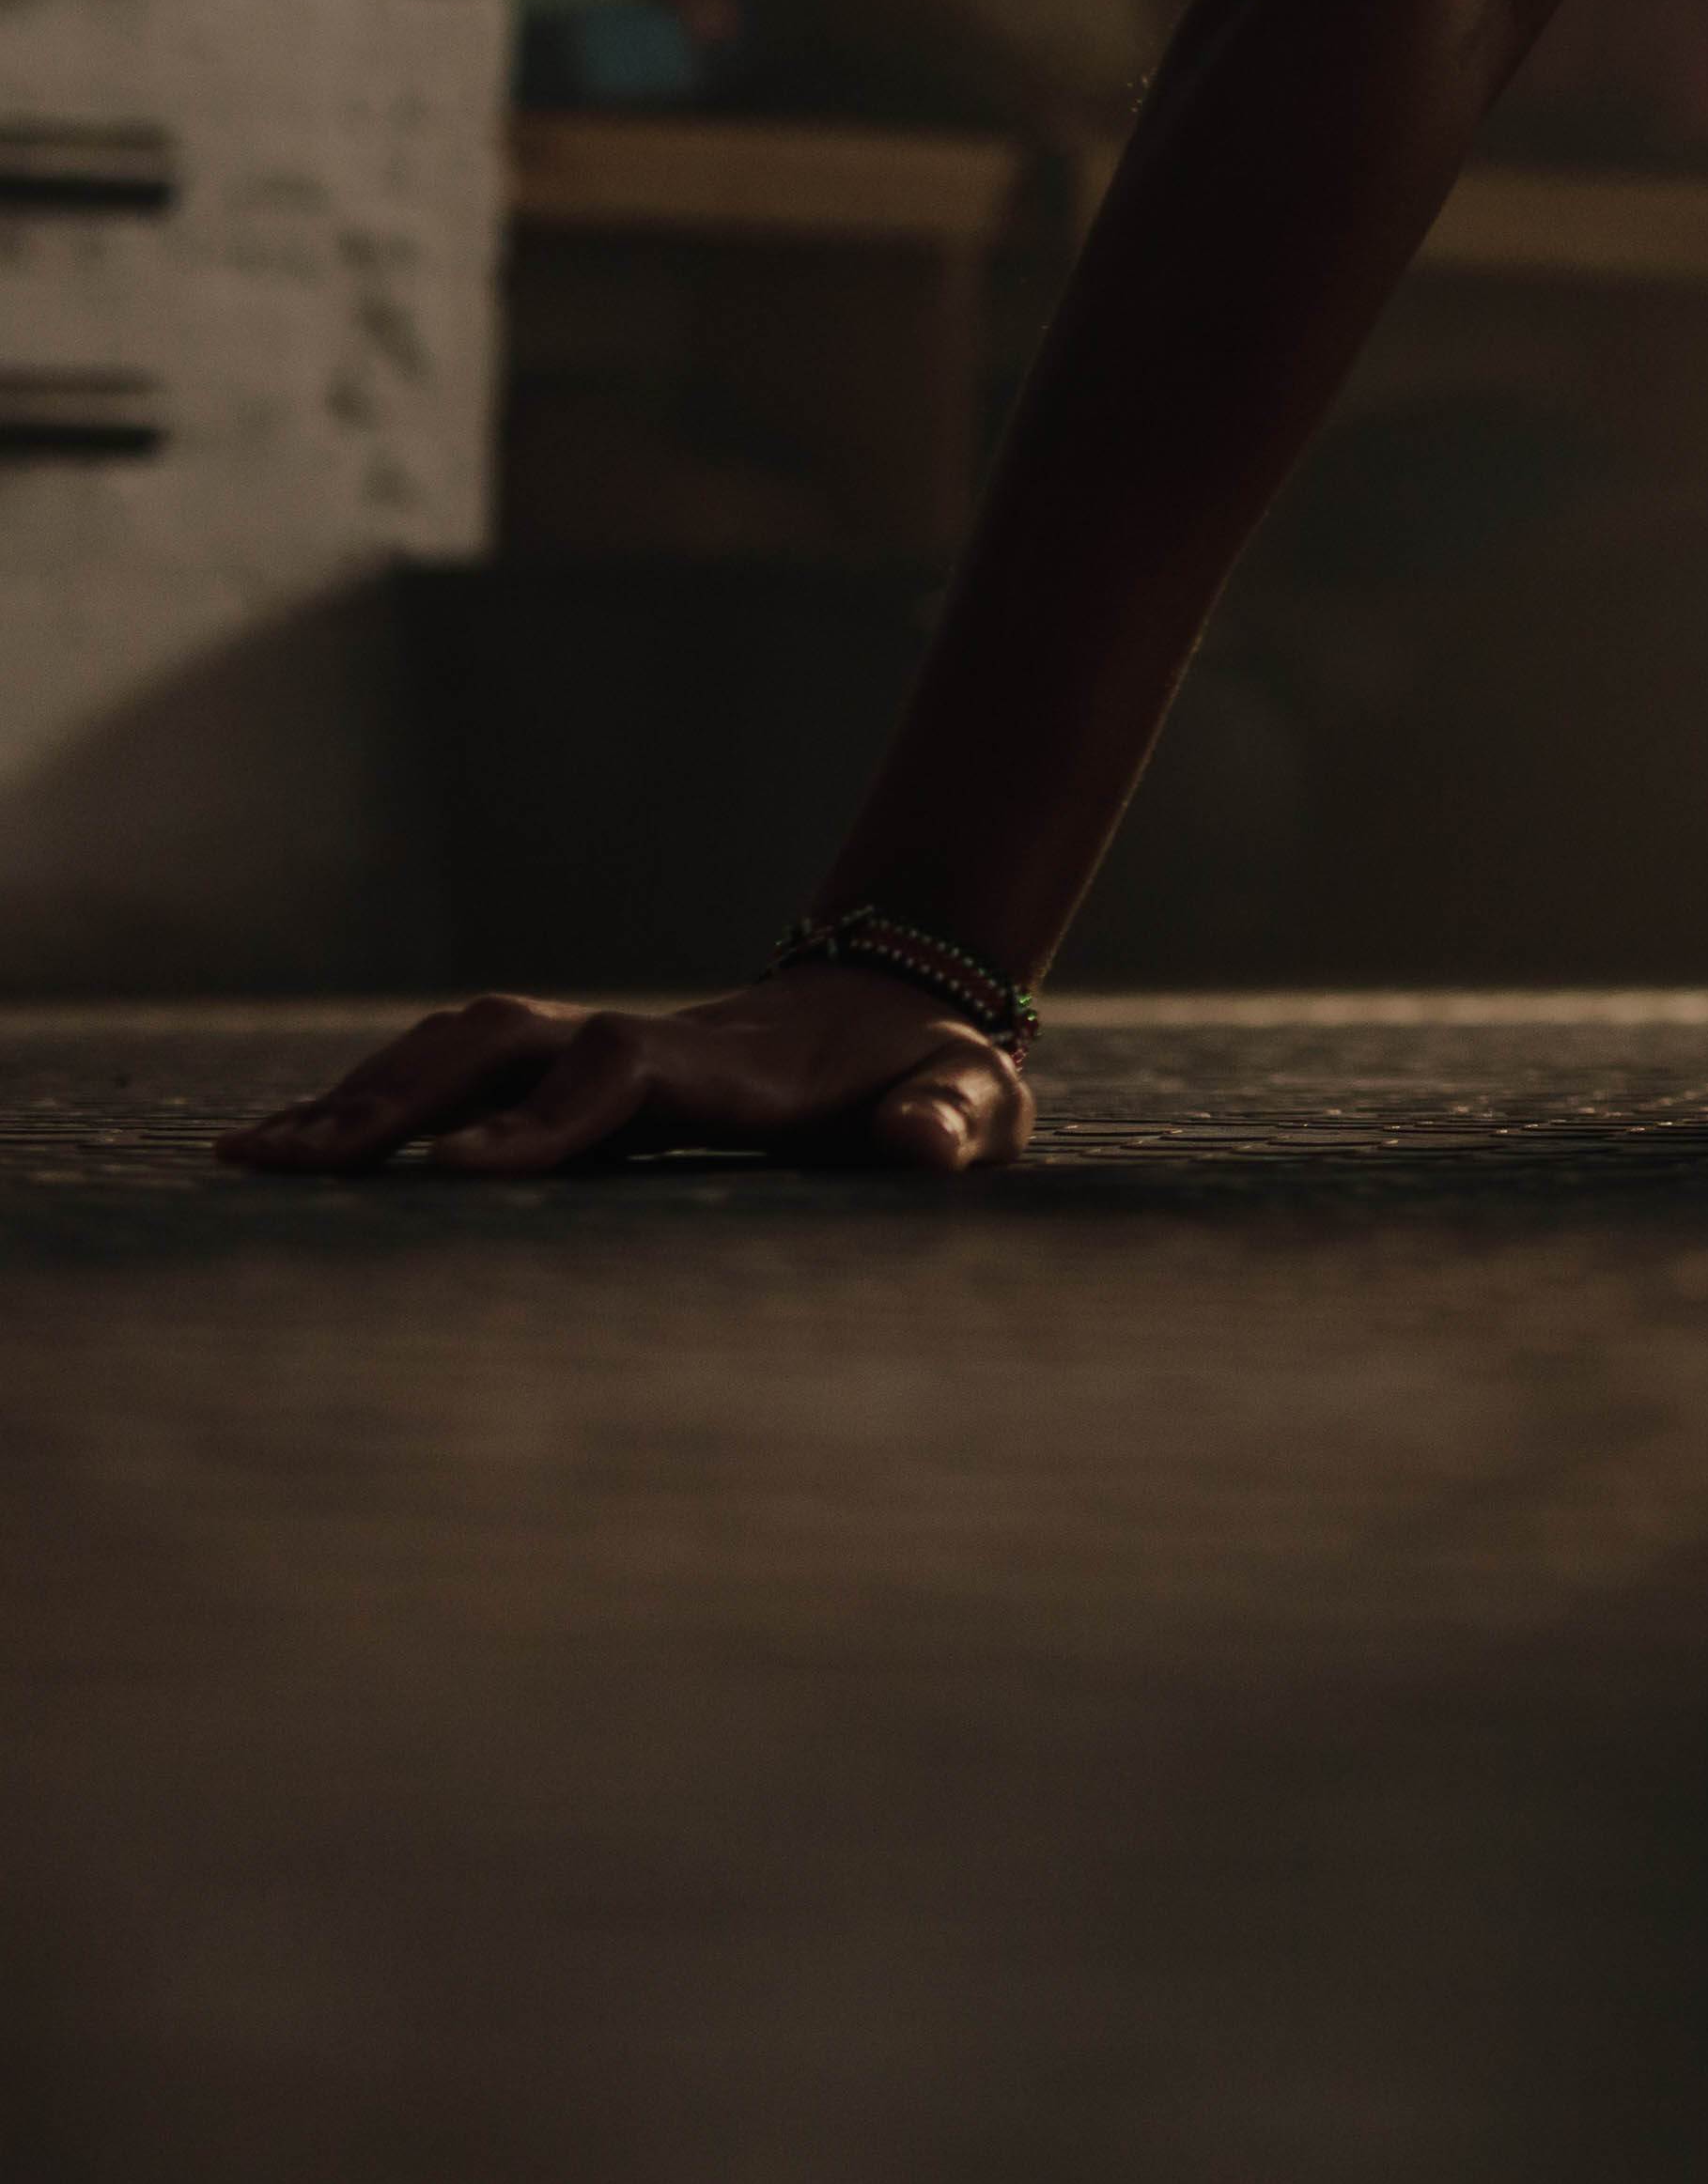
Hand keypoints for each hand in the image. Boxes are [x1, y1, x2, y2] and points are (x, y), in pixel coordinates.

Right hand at [214, 963, 1037, 1178]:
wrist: (902, 1007)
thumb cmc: (938, 1076)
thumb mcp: (975, 1103)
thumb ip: (951, 1122)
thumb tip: (921, 1144)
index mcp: (736, 1068)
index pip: (620, 1077)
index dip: (542, 1121)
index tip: (455, 1176)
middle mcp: (645, 1045)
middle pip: (503, 1046)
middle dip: (398, 1099)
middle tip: (289, 1166)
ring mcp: (600, 1049)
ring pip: (461, 1048)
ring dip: (363, 1094)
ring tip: (255, 1158)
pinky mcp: (571, 1069)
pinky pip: (457, 1071)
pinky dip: (373, 1097)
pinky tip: (294, 1146)